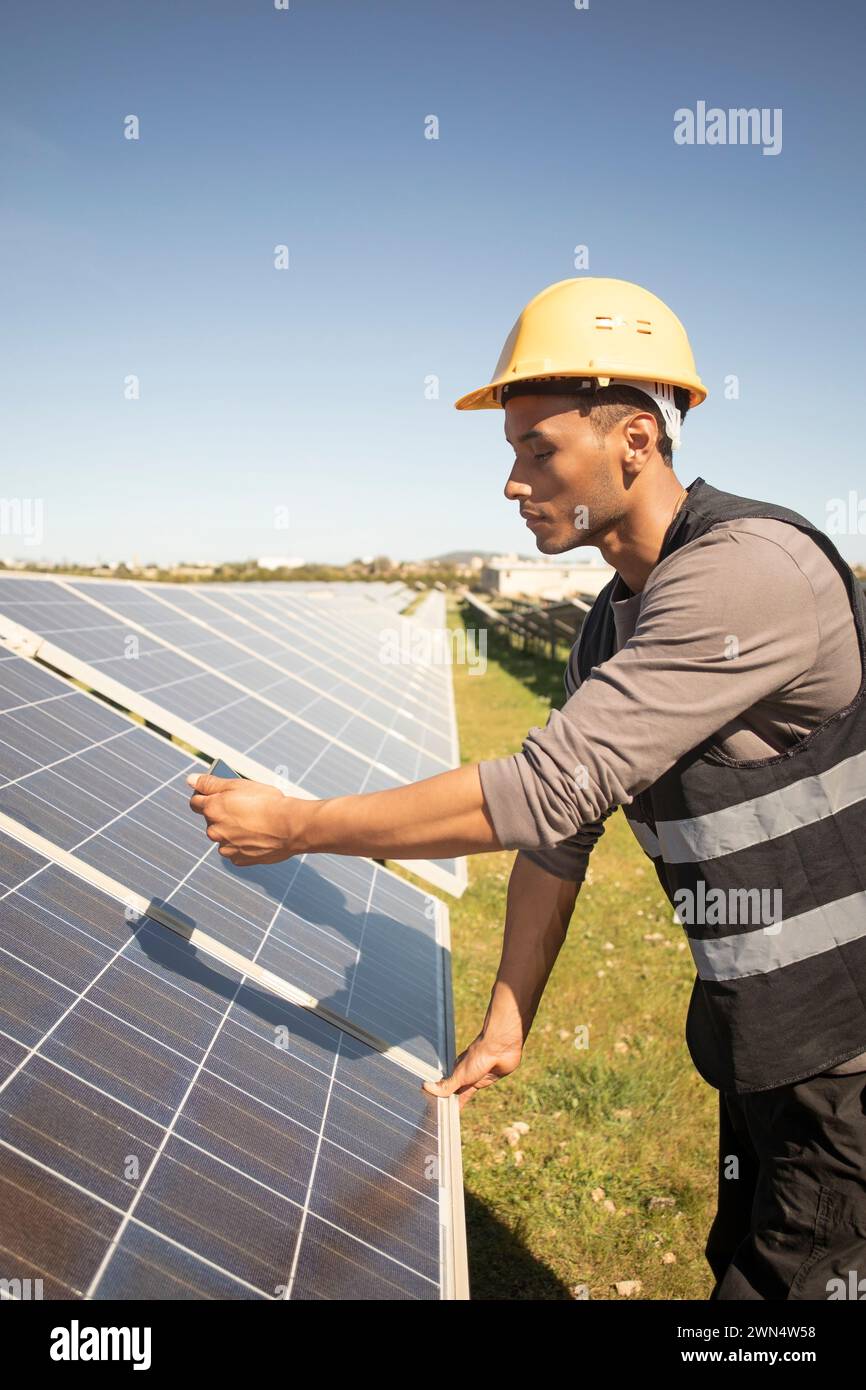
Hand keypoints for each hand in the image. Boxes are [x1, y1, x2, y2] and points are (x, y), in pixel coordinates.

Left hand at [186, 773, 302, 866]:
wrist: (291, 826)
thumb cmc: (268, 802)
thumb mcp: (239, 785)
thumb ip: (210, 783)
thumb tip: (190, 779)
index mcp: (212, 809)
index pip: (195, 802)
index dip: (206, 796)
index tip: (219, 796)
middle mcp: (214, 830)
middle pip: (211, 820)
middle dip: (222, 814)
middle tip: (244, 808)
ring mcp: (226, 847)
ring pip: (223, 836)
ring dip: (232, 831)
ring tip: (254, 823)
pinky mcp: (238, 859)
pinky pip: (235, 851)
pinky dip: (242, 845)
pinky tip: (257, 837)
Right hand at [422, 1029, 522, 1109]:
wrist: (501, 1048)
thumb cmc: (479, 1055)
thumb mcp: (461, 1075)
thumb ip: (446, 1086)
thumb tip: (425, 1087)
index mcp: (455, 1071)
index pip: (445, 1088)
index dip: (440, 1098)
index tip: (433, 1111)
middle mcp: (465, 1074)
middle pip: (455, 1092)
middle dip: (449, 1102)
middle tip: (440, 1118)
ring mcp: (477, 1077)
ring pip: (465, 1093)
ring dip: (459, 1101)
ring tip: (449, 1116)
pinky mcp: (488, 1079)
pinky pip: (477, 1091)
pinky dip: (470, 1099)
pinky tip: (465, 1104)